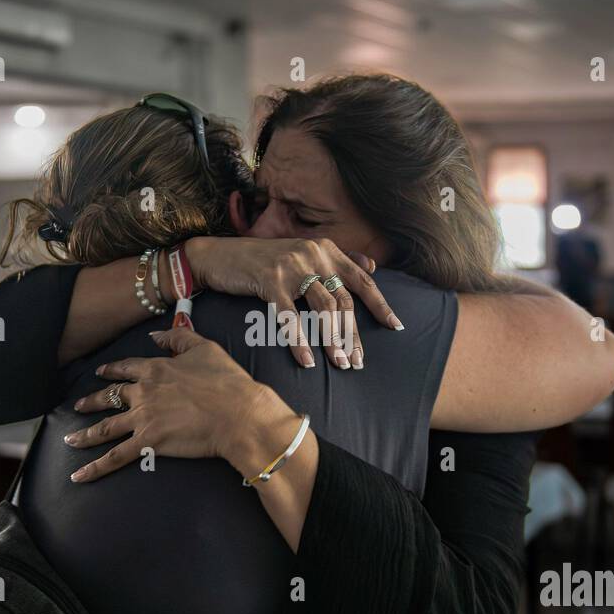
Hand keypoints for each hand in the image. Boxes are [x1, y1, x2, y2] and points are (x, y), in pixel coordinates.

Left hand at [65, 328, 299, 482]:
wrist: (237, 413)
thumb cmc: (227, 381)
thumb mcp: (204, 347)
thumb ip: (177, 337)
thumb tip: (155, 335)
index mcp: (155, 369)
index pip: (125, 368)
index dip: (111, 370)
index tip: (100, 373)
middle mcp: (143, 393)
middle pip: (109, 397)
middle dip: (91, 402)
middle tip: (78, 407)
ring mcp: (143, 419)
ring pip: (105, 428)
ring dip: (85, 435)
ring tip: (69, 440)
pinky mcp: (148, 443)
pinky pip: (115, 457)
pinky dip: (95, 468)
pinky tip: (79, 476)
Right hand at [183, 237, 402, 370]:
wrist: (219, 255)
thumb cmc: (262, 261)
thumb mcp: (303, 254)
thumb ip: (338, 259)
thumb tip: (373, 268)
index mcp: (326, 249)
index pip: (362, 280)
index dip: (380, 304)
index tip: (395, 326)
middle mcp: (314, 254)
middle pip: (344, 300)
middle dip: (354, 334)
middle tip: (359, 362)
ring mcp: (292, 266)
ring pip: (323, 308)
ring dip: (333, 340)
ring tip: (341, 364)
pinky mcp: (270, 280)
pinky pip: (290, 316)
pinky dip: (299, 341)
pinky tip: (307, 361)